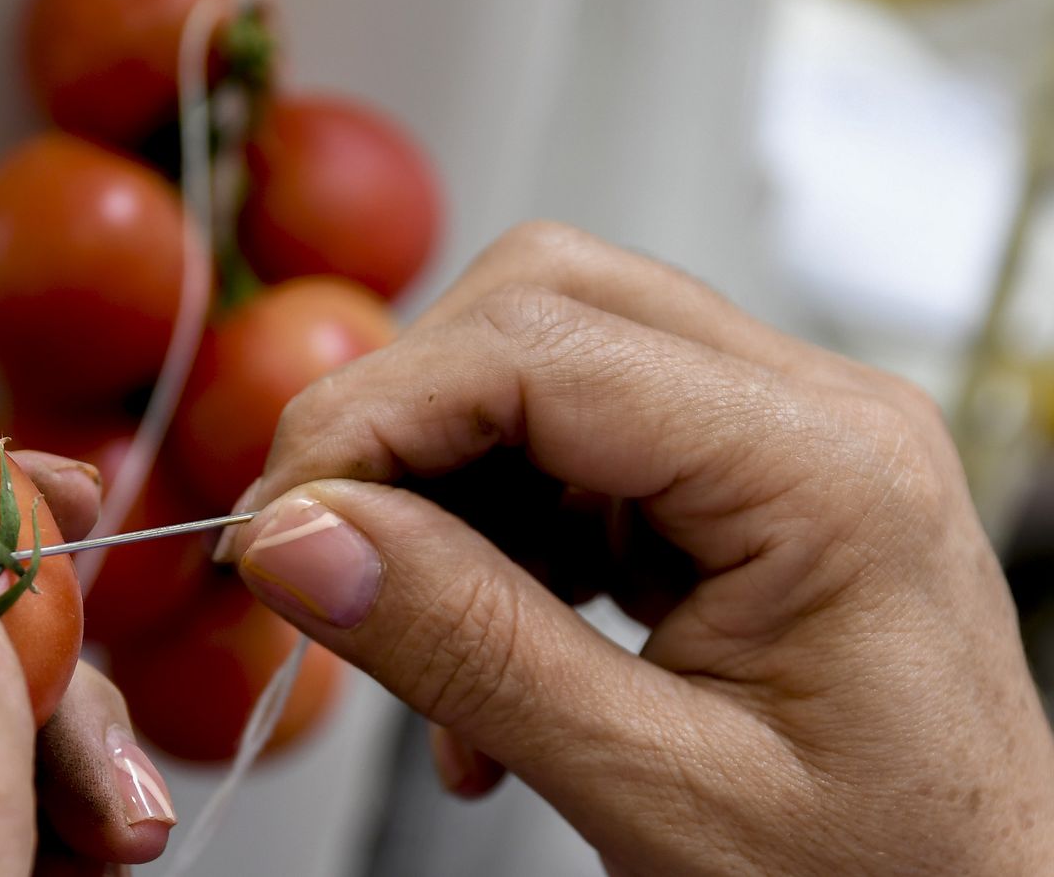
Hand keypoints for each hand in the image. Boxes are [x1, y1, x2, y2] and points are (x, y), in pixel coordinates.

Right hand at [217, 222, 1053, 873]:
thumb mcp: (659, 793)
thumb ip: (470, 652)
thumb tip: (300, 539)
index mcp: (825, 470)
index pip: (541, 347)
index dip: (374, 418)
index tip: (277, 524)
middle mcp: (812, 420)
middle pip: (542, 310)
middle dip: (403, 423)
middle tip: (322, 548)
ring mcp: (777, 447)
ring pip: (541, 371)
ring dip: (442, 494)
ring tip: (424, 646)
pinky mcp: (737, 494)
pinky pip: (568, 455)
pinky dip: (490, 540)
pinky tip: (485, 657)